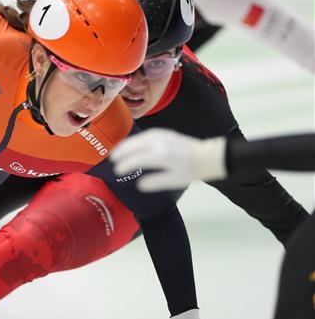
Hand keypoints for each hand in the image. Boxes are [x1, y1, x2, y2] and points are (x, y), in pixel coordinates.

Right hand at [111, 128, 227, 191]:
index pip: (136, 159)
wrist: (207, 156)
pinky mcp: (164, 133)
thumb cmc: (190, 170)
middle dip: (121, 152)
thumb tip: (140, 185)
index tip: (118, 172)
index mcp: (161, 156)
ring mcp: (162, 136)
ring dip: (126, 145)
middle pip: (134, 145)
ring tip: (118, 152)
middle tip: (112, 160)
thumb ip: (155, 182)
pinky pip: (144, 135)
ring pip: (138, 138)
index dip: (125, 165)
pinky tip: (131, 145)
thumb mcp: (174, 180)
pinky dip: (134, 140)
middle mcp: (159, 143)